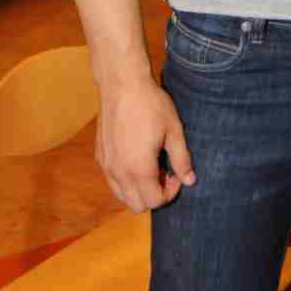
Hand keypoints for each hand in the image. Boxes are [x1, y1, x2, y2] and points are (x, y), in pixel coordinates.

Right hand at [96, 79, 195, 209]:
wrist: (122, 85)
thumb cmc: (150, 105)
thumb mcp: (173, 131)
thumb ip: (182, 159)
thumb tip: (190, 180)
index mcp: (139, 169)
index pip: (154, 202)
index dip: (170, 193)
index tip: (176, 174)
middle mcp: (119, 172)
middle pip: (136, 205)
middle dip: (154, 195)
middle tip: (165, 173)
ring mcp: (106, 165)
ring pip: (121, 196)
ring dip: (138, 190)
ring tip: (150, 166)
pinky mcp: (100, 156)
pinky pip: (112, 181)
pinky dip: (125, 180)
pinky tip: (136, 158)